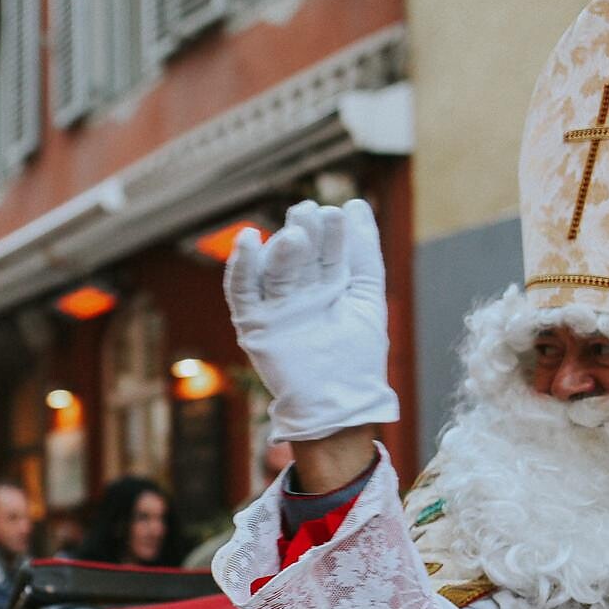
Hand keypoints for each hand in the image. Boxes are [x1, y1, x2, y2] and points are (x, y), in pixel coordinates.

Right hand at [223, 199, 397, 442]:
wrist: (340, 404)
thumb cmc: (358, 357)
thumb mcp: (366, 297)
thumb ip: (364, 253)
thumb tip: (354, 204)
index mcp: (327, 285)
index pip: (327, 250)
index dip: (330, 232)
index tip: (333, 212)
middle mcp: (300, 293)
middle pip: (299, 256)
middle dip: (304, 233)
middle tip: (308, 213)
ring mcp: (275, 308)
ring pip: (274, 270)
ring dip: (281, 249)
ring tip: (294, 235)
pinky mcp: (253, 325)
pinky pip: (242, 292)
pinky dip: (242, 267)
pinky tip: (250, 242)